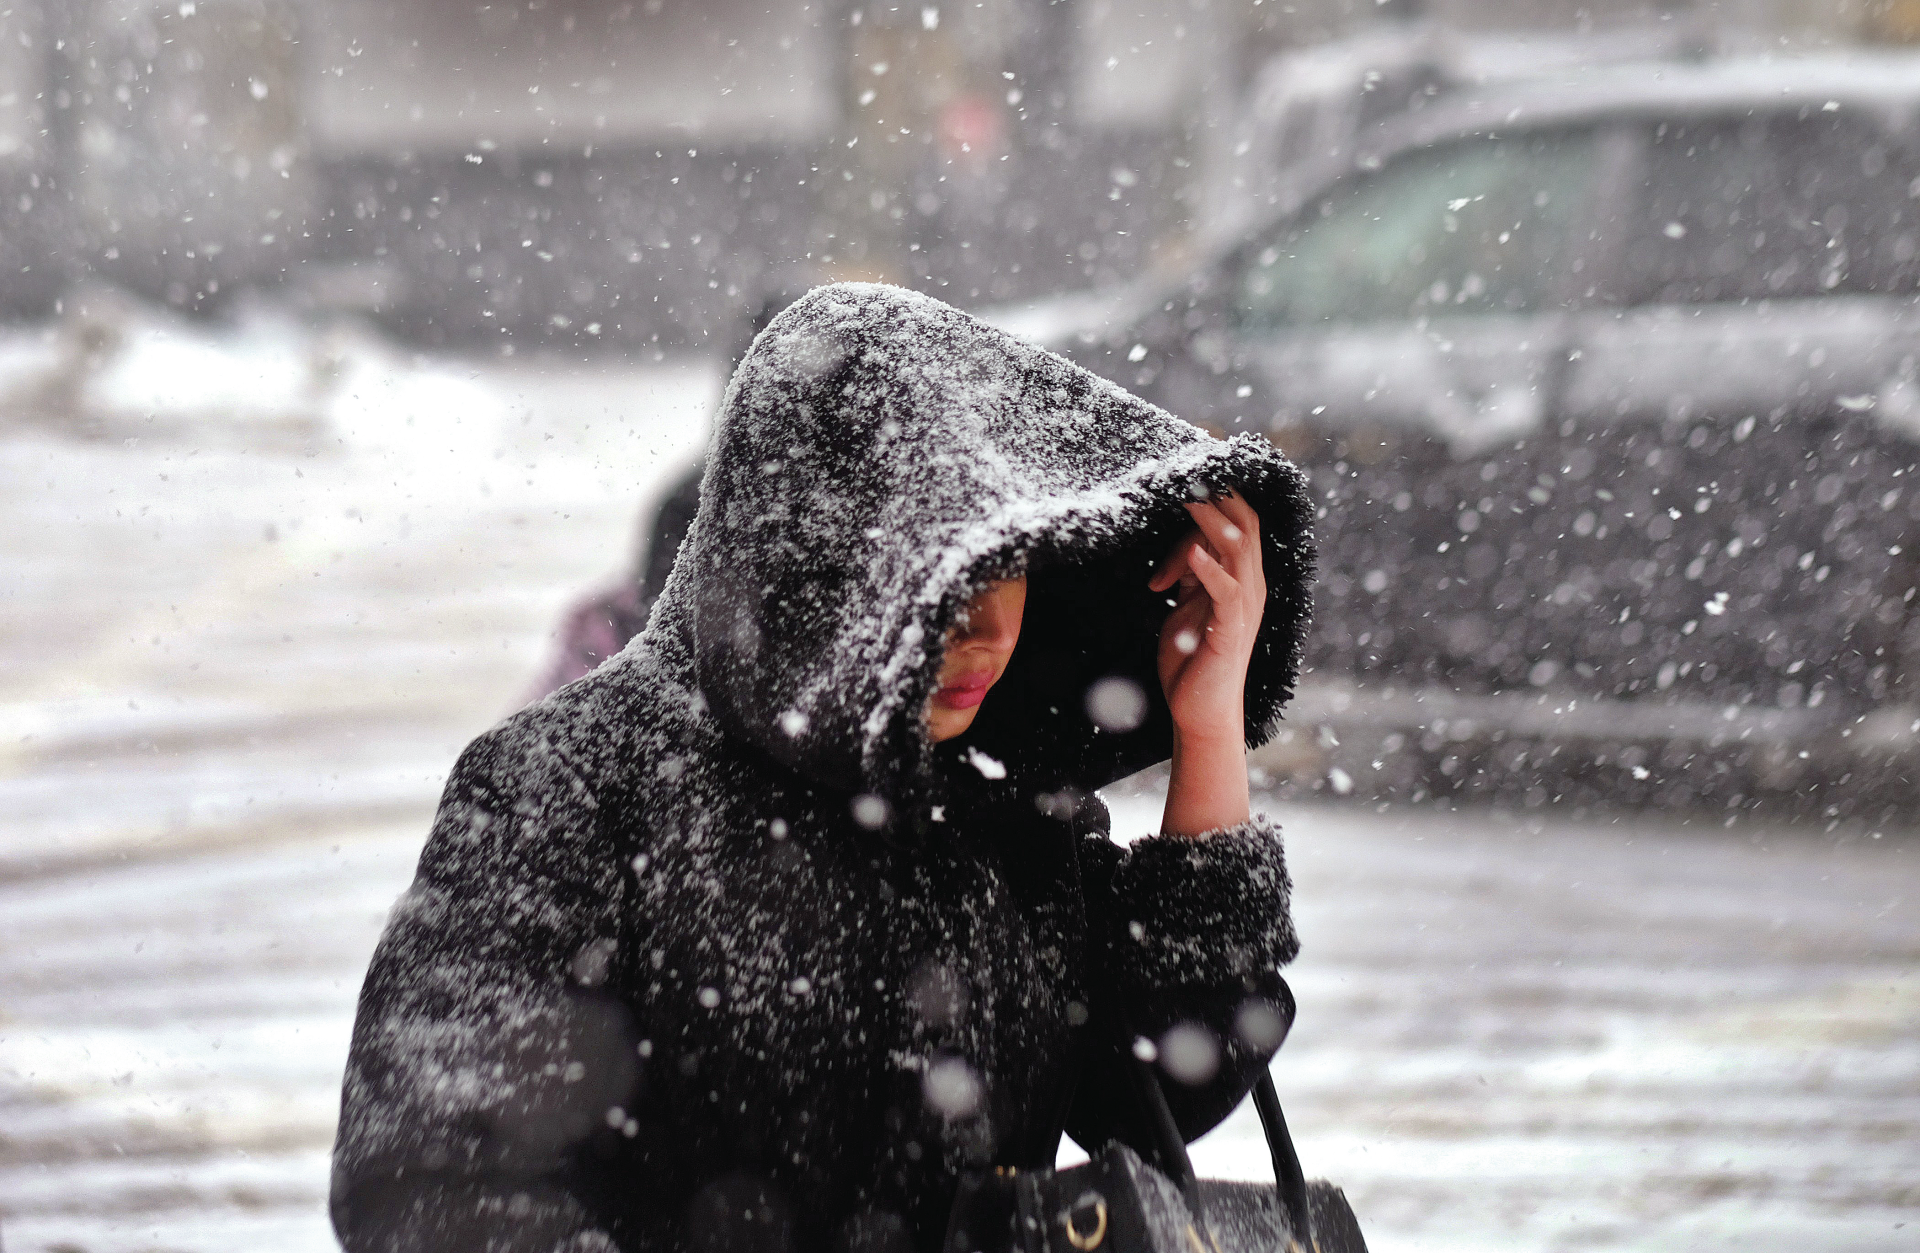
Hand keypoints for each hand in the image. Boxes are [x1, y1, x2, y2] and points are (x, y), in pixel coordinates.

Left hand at [1149, 491, 1265, 836]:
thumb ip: (1188, 574)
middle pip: (1243, 524)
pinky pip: (1226, 593)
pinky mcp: (1230, 632)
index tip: (1183, 472)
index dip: (1212, 496)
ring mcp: (1243, 608)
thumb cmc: (1191, 660)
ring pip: (1238, 550)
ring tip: (1188, 496)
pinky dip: (1209, 570)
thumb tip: (1182, 547)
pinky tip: (1192, 552)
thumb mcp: (1186, 605)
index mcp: (1240, 576)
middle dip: (1217, 494)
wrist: (1200, 713)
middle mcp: (1249, 586)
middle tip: (1187, 467)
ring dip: (1212, 521)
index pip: (1234, 520)